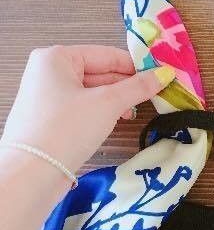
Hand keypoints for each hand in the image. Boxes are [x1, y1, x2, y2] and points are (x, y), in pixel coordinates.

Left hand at [1, 45, 173, 174]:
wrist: (32, 174)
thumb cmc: (67, 129)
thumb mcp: (108, 103)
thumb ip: (138, 87)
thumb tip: (165, 74)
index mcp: (56, 57)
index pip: (107, 55)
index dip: (136, 66)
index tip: (161, 76)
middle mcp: (49, 72)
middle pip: (99, 72)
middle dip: (126, 85)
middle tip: (155, 95)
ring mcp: (48, 96)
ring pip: (92, 91)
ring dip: (116, 100)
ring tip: (134, 111)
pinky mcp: (50, 118)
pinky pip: (83, 107)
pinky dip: (102, 112)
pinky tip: (117, 120)